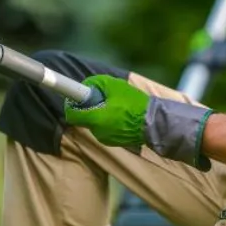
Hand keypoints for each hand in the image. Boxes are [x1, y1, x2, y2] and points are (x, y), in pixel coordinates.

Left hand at [63, 74, 214, 167]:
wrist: (154, 123)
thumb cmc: (135, 104)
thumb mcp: (115, 86)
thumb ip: (97, 83)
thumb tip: (86, 85)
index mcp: (95, 118)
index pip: (71, 114)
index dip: (70, 105)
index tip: (73, 99)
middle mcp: (97, 131)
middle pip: (84, 118)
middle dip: (89, 108)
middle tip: (102, 99)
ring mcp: (105, 139)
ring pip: (95, 124)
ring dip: (101, 115)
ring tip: (117, 107)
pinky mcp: (114, 142)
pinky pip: (105, 130)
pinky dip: (109, 123)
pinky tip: (122, 116)